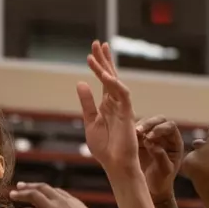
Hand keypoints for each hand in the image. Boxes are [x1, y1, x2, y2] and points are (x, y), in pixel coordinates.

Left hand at [8, 183, 108, 207]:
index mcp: (73, 202)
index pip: (57, 191)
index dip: (46, 191)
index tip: (39, 191)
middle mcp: (62, 201)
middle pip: (43, 188)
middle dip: (31, 186)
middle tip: (21, 186)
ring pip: (33, 195)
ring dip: (21, 194)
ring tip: (12, 195)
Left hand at [77, 41, 138, 173]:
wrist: (116, 165)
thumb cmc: (105, 148)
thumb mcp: (90, 122)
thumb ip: (87, 103)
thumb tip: (81, 82)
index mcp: (107, 104)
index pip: (104, 80)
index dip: (100, 64)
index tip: (94, 50)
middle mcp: (116, 103)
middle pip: (111, 76)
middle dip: (104, 59)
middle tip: (98, 43)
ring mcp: (123, 107)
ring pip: (115, 82)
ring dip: (106, 68)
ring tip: (96, 54)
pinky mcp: (128, 114)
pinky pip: (122, 95)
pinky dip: (114, 84)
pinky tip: (105, 75)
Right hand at [136, 117, 183, 203]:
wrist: (152, 190)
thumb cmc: (162, 181)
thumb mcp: (165, 170)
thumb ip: (161, 156)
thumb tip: (151, 142)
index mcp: (174, 142)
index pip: (170, 127)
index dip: (161, 128)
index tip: (150, 137)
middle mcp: (164, 137)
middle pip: (159, 120)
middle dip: (149, 123)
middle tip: (139, 131)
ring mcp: (151, 138)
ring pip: (146, 123)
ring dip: (139, 126)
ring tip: (131, 134)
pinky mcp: (140, 142)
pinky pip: (135, 132)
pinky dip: (131, 133)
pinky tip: (126, 138)